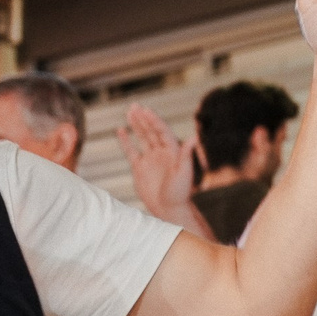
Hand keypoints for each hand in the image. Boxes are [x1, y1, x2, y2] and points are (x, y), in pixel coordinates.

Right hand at [118, 107, 198, 224]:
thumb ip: (186, 154)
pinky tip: (121, 130)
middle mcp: (161, 152)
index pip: (162, 131)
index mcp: (173, 151)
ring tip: (129, 111)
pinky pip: (131, 151)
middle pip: (151, 131)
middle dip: (143, 118)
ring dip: (136, 125)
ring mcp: (150, 159)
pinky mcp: (140, 168)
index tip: (145, 110)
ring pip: (142, 138)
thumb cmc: (180, 193)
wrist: (169, 209)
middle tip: (134, 105)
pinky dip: (126, 141)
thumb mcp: (184, 173)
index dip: (154, 120)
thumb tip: (194, 137)